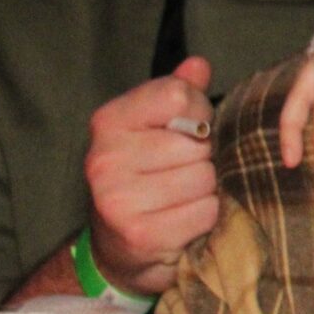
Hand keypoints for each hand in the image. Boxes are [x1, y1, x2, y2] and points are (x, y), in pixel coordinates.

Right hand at [84, 58, 218, 295]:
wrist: (116, 248)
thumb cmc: (144, 176)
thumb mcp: (154, 128)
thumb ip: (178, 94)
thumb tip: (199, 65)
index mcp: (109, 122)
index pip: (177, 95)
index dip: (198, 112)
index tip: (189, 130)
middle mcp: (106, 158)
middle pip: (197, 141)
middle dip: (204, 156)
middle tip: (186, 170)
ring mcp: (119, 198)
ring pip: (205, 177)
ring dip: (208, 188)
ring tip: (185, 195)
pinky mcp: (141, 233)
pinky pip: (206, 211)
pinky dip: (206, 215)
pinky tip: (185, 218)